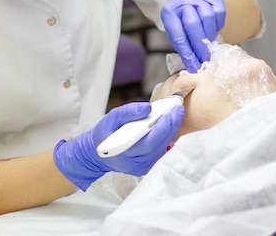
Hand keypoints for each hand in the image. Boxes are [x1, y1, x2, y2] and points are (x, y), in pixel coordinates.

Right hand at [53, 101, 183, 190]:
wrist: (98, 154)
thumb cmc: (105, 133)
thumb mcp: (112, 117)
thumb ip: (129, 112)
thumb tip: (148, 107)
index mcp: (125, 152)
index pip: (149, 141)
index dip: (163, 127)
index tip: (171, 112)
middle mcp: (135, 163)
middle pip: (159, 144)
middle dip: (171, 126)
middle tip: (178, 109)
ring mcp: (142, 167)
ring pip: (162, 148)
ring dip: (170, 131)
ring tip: (174, 115)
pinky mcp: (147, 167)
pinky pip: (161, 152)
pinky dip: (166, 138)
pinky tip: (168, 125)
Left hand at [161, 0, 225, 72]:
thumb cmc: (181, 16)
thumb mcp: (175, 28)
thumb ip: (181, 44)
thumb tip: (192, 63)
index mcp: (169, 12)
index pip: (178, 35)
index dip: (187, 53)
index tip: (193, 66)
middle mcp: (183, 2)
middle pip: (193, 25)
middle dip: (200, 46)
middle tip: (205, 59)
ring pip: (208, 18)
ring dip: (209, 35)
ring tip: (208, 43)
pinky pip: (219, 14)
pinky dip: (218, 25)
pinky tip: (213, 29)